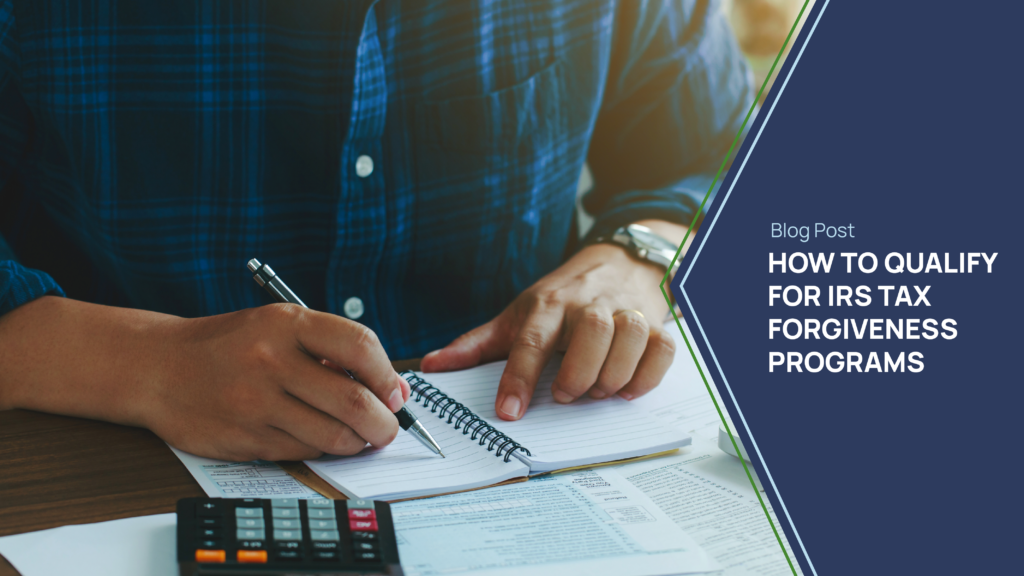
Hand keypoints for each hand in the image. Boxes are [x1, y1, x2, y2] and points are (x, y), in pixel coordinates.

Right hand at [0, 297, 409, 460]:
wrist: (158, 368)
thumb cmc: (231, 345)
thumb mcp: (279, 327)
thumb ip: (332, 351)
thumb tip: (393, 390)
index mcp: (286, 323)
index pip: (360, 346)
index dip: (388, 376)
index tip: (395, 393)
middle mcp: (271, 360)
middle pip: (354, 401)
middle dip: (384, 423)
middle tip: (388, 428)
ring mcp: (255, 402)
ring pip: (333, 435)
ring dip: (357, 442)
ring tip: (357, 435)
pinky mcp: (245, 438)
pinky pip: (304, 451)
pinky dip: (322, 449)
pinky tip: (318, 437)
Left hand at [421, 220, 686, 420]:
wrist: (619, 260)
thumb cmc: (562, 297)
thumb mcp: (518, 314)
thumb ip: (477, 345)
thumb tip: (432, 366)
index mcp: (548, 305)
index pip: (531, 340)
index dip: (518, 378)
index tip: (509, 413)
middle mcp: (589, 305)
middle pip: (592, 332)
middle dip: (579, 372)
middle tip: (565, 395)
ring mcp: (626, 311)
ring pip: (631, 336)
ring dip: (614, 375)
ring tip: (596, 392)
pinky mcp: (656, 322)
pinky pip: (662, 347)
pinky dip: (648, 374)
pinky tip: (628, 388)